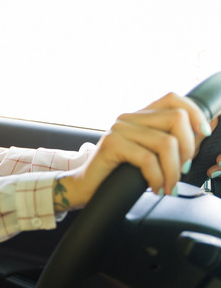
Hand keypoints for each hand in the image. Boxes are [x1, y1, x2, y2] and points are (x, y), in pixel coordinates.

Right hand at [57, 92, 214, 209]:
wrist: (85, 188)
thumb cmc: (117, 175)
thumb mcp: (149, 156)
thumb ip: (172, 144)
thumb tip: (203, 133)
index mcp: (139, 117)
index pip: (173, 98)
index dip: (194, 113)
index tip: (203, 134)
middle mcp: (128, 118)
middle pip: (176, 119)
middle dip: (188, 149)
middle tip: (180, 171)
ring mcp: (118, 129)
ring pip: (166, 143)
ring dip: (173, 171)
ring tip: (168, 186)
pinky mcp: (111, 144)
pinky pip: (147, 159)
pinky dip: (157, 178)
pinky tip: (155, 188)